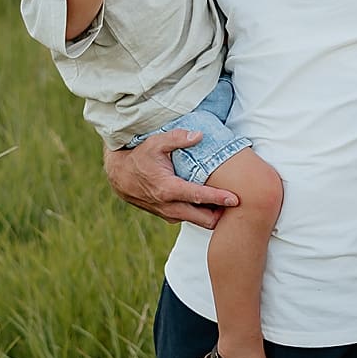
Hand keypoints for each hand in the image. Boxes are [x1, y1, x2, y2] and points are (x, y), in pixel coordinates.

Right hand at [103, 132, 240, 229]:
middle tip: (236, 202)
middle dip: (222, 214)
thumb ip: (177, 138)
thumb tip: (199, 135)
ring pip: (198, 222)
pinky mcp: (168, 217)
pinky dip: (201, 214)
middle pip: (204, 219)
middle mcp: (169, 206)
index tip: (236, 199)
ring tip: (227, 203)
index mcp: (168, 189)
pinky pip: (190, 219)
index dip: (218, 198)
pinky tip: (209, 202)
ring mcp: (168, 214)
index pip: (198, 196)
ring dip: (213, 215)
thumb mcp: (155, 142)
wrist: (120, 176)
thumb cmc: (140, 157)